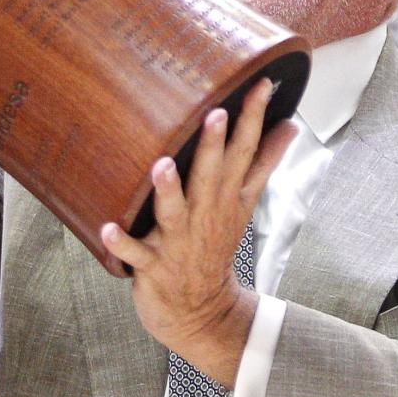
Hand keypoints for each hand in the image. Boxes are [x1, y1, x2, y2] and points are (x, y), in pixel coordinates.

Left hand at [99, 79, 295, 385]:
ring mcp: (178, 241)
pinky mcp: (152, 265)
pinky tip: (107, 228)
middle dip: (213, 146)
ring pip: (173, 212)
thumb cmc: (214, 245)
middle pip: (212, 176)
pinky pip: (134, 254)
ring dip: (168, 190)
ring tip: (162, 165)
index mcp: (227, 197)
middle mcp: (204, 215)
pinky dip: (121, 244)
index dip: (253, 119)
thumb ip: (263, 163)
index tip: (261, 85)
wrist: (201, 310)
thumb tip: (290, 127)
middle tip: (215, 113)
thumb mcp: (245, 204)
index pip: (245, 153)